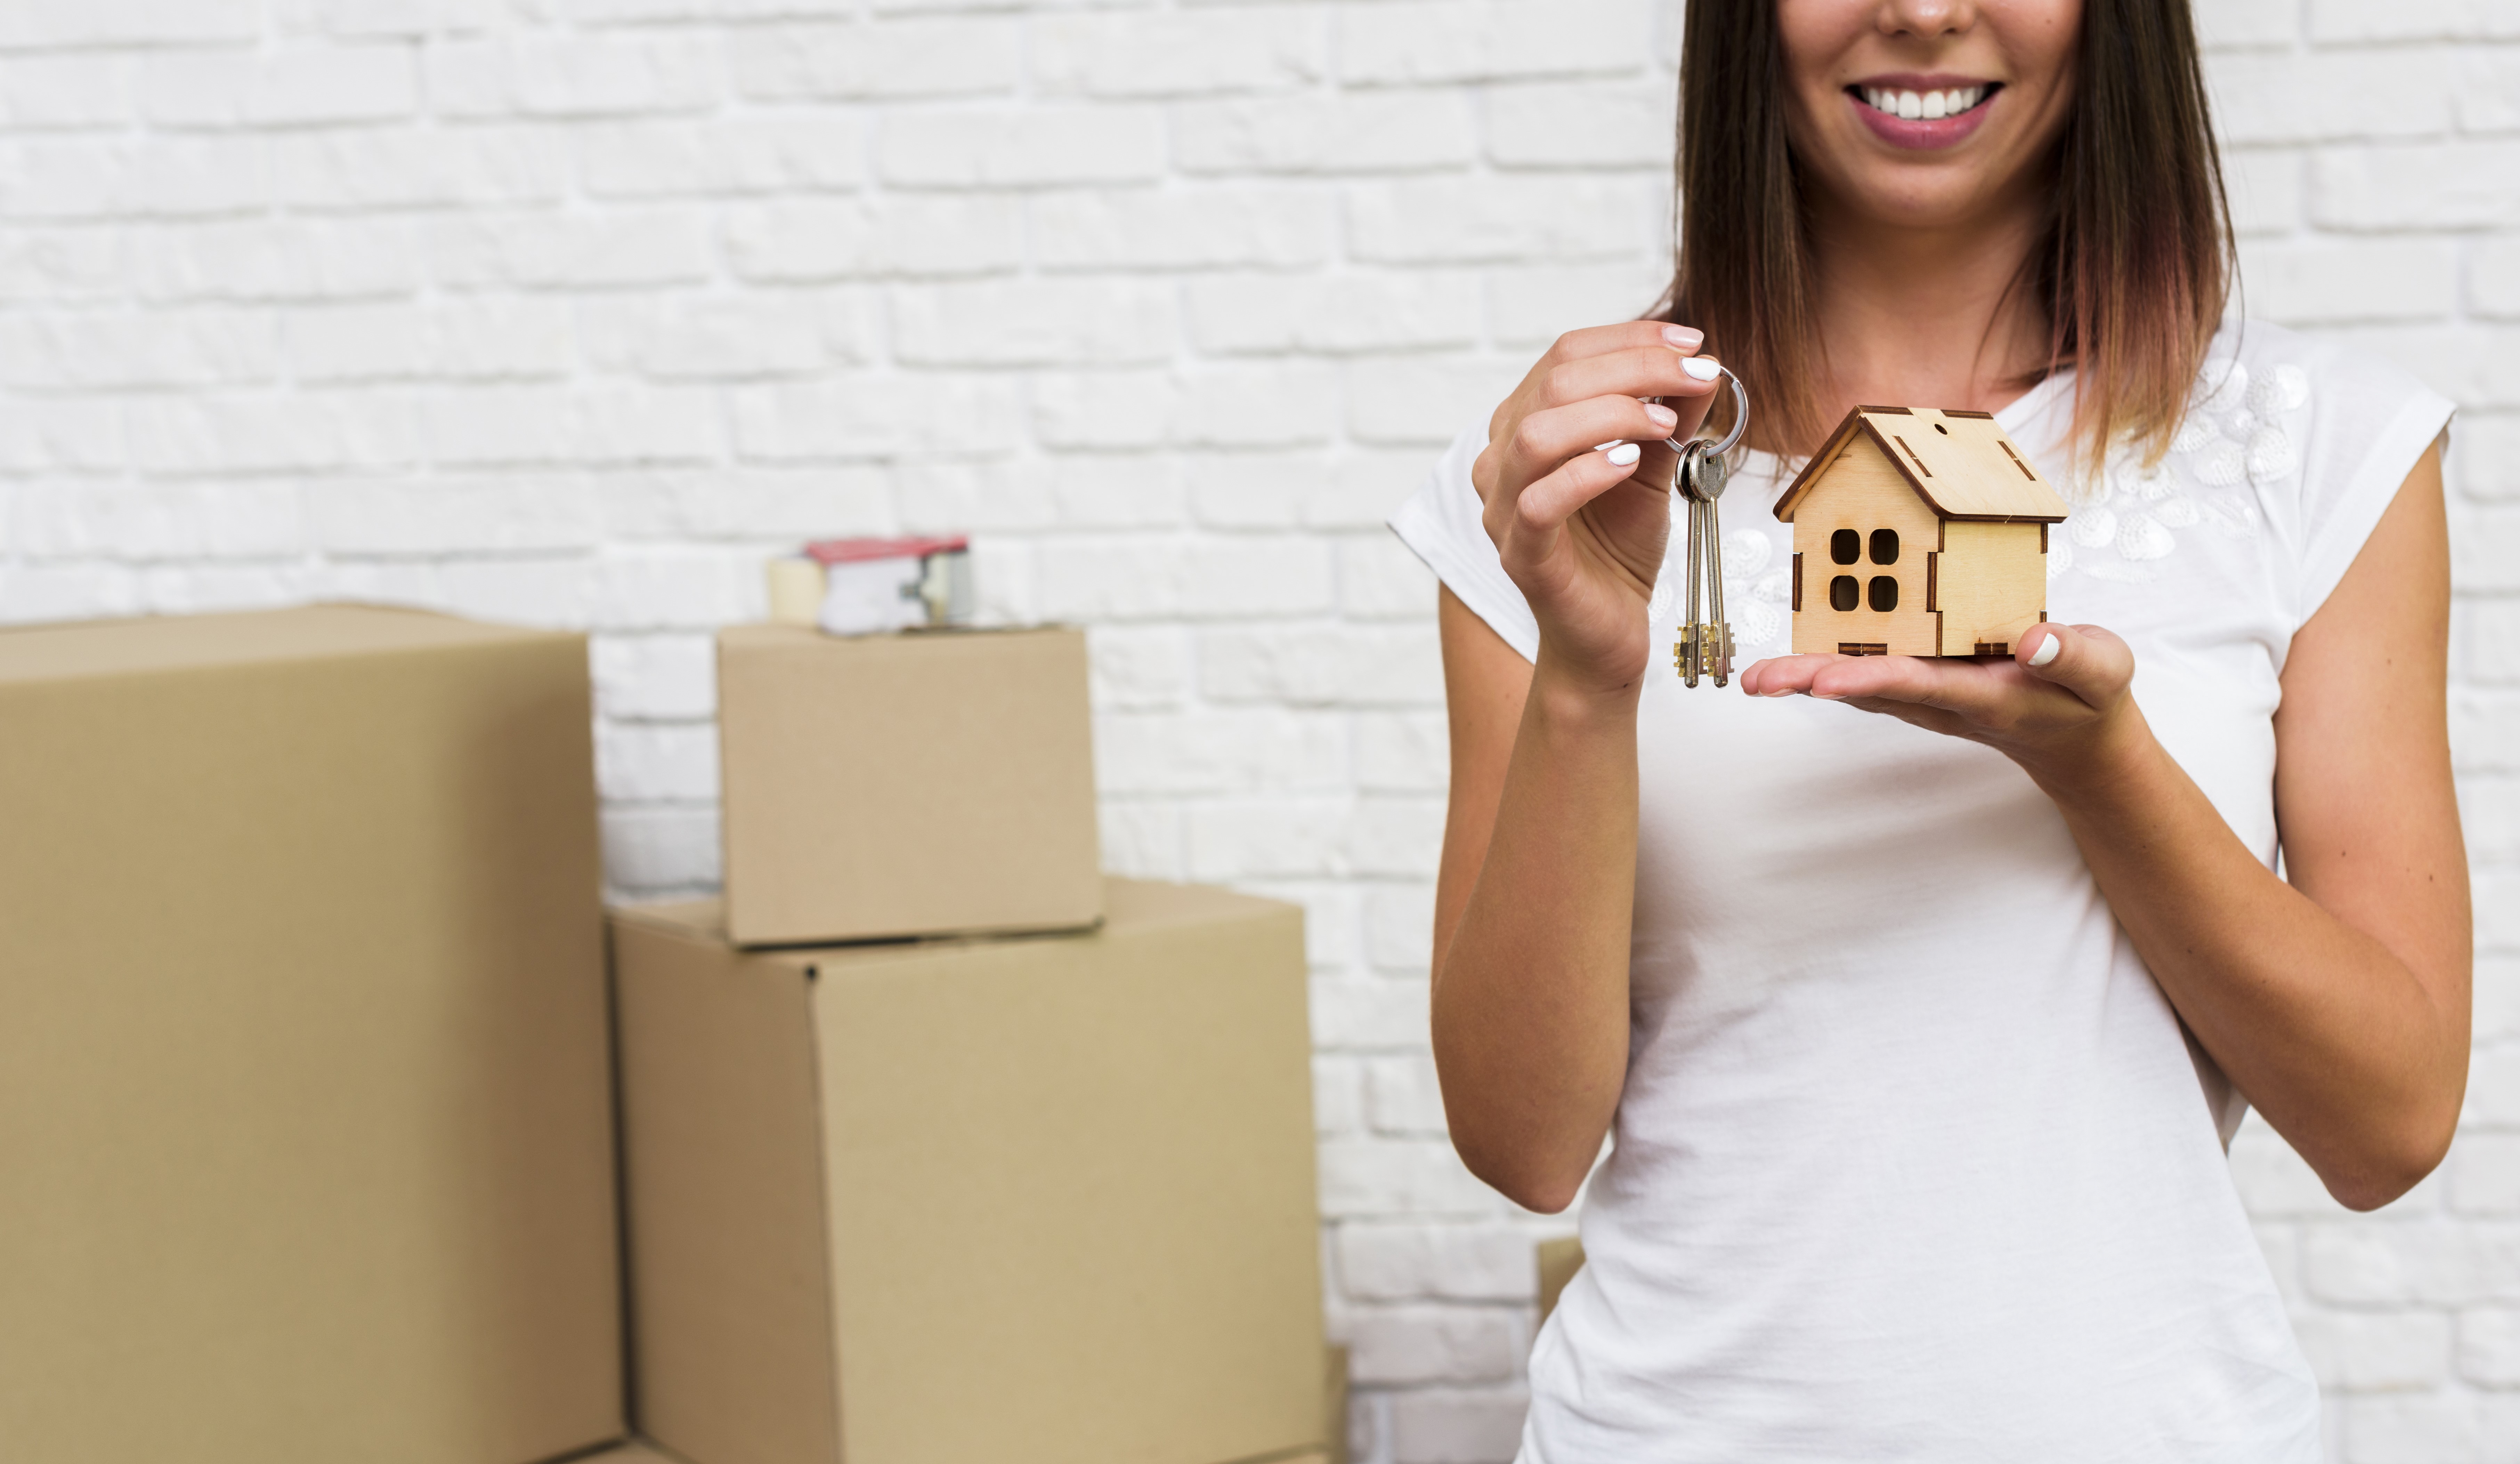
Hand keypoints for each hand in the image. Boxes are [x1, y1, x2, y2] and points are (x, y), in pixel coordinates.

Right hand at [1473, 321, 1728, 694]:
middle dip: (1635, 368)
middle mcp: (1500, 459)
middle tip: (1696, 376)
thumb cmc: (1618, 549)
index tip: (1693, 344)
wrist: (1607, 632)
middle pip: (1554, 383)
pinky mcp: (1519, 555)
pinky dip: (1587, 473)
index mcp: (1524, 426)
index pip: (1565, 355)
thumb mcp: (1650, 468)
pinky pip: (1539, 502)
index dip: (1631, 339)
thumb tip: (1703, 363)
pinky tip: (1628, 464)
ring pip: (1536, 434)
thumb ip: (1669, 417)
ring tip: (1666, 423)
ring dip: (1611, 413)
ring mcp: (1502, 508)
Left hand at [1737, 623, 2147, 790]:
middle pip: (1871, 687)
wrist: (2077, 738)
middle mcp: (1943, 699)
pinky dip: (1830, 662)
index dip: (1871, 678)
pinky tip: (1790, 658)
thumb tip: (2035, 640)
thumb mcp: (2104, 671)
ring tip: (1754, 676)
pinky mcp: (1922, 682)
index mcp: (1986, 694)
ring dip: (1806, 678)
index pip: (1921, 684)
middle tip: (1757, 682)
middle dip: (1813, 683)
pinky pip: (1870, 669)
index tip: (1825, 680)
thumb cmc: (2090, 697)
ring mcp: (1929, 694)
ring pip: (1861, 682)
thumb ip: (2073, 655)